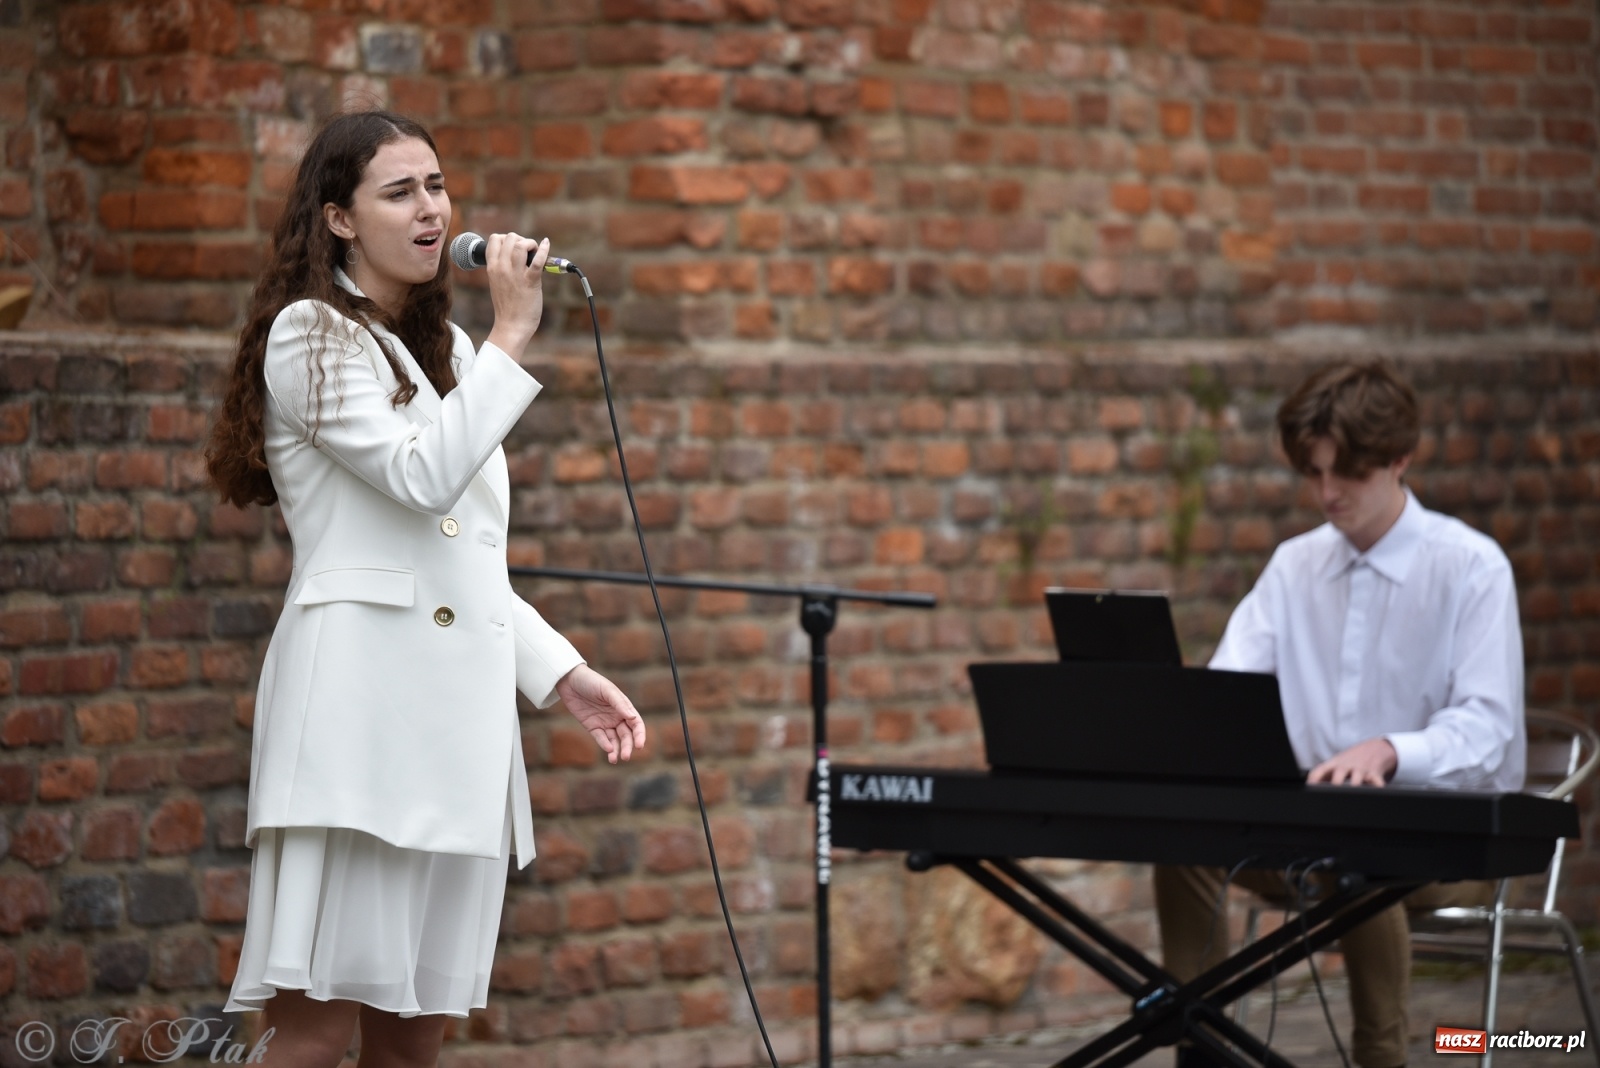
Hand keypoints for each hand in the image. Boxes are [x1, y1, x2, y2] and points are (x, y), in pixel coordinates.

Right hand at [484, 232, 549, 360]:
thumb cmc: (507, 305)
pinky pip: (537, 260)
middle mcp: (502, 268)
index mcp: (492, 267)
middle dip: (521, 239)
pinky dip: (544, 249)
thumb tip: (515, 254)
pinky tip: (546, 244)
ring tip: (535, 252)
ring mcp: (515, 274)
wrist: (512, 325)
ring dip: (531, 244)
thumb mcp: (498, 282)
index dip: (506, 238)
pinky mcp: (530, 281)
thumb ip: (503, 267)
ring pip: (521, 244)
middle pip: (510, 237)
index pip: (494, 239)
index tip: (515, 246)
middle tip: (528, 251)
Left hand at [553, 664, 645, 763]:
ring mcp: (604, 722)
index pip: (636, 724)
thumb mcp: (607, 690)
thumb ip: (620, 704)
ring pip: (614, 740)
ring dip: (617, 750)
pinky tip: (608, 750)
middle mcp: (617, 716)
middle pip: (626, 735)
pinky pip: (600, 738)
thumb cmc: (592, 681)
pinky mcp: (592, 726)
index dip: (639, 735)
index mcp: (624, 707)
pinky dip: (605, 744)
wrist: (569, 680)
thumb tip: (633, 717)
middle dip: (627, 746)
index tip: (639, 746)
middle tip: (626, 756)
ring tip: (614, 759)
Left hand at [1307, 737, 1396, 786]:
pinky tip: (1376, 790)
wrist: (1375, 749)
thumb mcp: (1336, 764)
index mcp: (1334, 764)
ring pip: (1357, 778)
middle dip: (1336, 783)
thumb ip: (1324, 775)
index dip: (1314, 778)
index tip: (1310, 787)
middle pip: (1339, 773)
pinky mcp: (1374, 774)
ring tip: (1352, 794)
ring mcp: (1361, 769)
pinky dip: (1377, 786)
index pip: (1320, 770)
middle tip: (1331, 793)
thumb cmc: (1351, 761)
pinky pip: (1377, 781)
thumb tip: (1310, 787)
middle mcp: (1347, 766)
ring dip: (1354, 785)